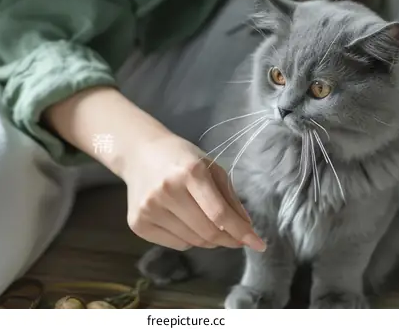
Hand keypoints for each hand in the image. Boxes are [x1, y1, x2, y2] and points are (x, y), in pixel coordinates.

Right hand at [122, 132, 266, 252]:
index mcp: (190, 172)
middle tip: (236, 238)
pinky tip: (185, 221)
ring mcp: (150, 208)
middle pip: (207, 232)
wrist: (139, 153)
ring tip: (207, 224)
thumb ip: (229, 196)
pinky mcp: (138, 223)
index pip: (220, 214)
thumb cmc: (180, 158)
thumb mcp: (209, 166)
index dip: (242, 232)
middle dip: (228, 239)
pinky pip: (176, 244)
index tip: (259, 245)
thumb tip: (246, 227)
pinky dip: (188, 240)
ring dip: (209, 240)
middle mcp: (168, 190)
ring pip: (193, 242)